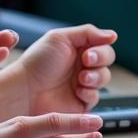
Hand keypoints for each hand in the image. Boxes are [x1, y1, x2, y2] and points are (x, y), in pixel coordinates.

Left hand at [0, 24, 116, 123]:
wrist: (24, 90)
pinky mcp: (80, 104)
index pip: (102, 46)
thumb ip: (88, 33)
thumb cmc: (37, 62)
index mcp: (78, 49)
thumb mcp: (60, 38)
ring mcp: (81, 85)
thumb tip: (114, 35)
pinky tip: (79, 91)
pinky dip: (90, 93)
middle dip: (100, 61)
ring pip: (104, 79)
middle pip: (107, 61)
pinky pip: (95, 98)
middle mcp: (82, 66)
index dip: (100, 50)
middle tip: (86, 63)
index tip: (88, 54)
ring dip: (96, 77)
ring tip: (81, 79)